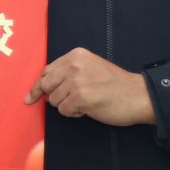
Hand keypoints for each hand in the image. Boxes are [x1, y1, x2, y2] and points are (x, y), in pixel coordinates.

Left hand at [25, 47, 155, 125]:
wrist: (138, 95)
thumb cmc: (116, 85)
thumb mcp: (91, 67)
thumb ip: (69, 72)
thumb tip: (45, 88)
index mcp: (75, 55)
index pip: (46, 71)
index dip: (38, 86)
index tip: (30, 97)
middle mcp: (74, 65)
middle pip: (46, 86)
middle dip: (53, 97)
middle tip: (69, 102)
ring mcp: (76, 81)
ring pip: (54, 101)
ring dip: (68, 106)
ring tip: (87, 102)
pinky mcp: (81, 97)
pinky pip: (64, 111)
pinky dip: (75, 114)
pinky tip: (89, 109)